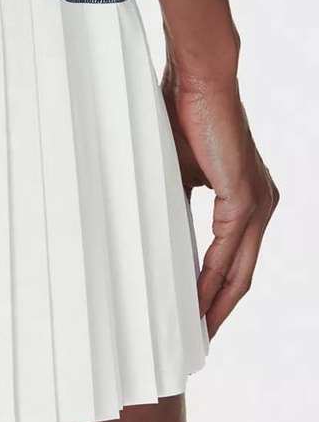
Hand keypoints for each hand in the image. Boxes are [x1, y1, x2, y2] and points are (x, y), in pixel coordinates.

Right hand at [162, 69, 277, 338]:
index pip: (234, 259)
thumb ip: (177, 207)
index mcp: (247, 199)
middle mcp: (261, 206)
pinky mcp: (245, 198)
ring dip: (215, 304)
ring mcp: (257, 204)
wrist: (197, 81)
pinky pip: (227, 253)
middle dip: (219, 311)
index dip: (216, 291)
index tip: (195, 316)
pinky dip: (210, 281)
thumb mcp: (177, 175)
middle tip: (197, 340)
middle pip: (242, 275)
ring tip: (195, 332)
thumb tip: (160, 238)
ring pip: (238, 270)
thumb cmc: (183, 118)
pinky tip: (194, 301)